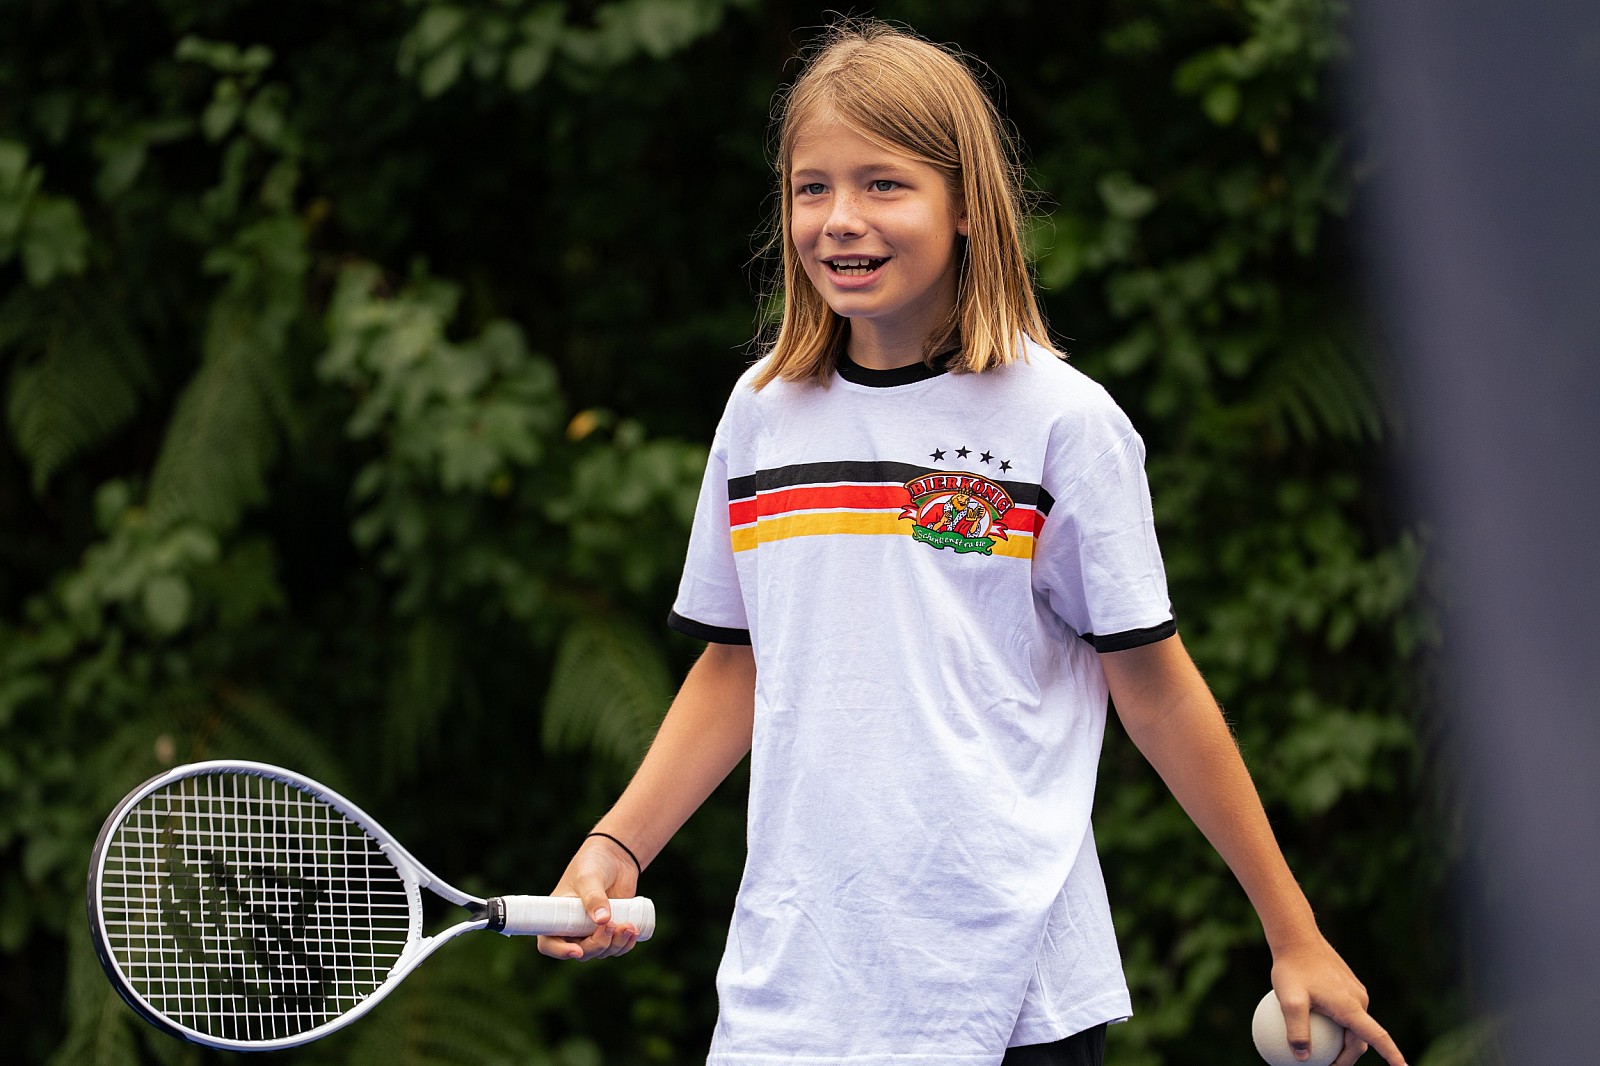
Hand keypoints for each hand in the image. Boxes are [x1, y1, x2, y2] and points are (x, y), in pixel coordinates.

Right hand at [534, 834, 642, 961]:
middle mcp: (572, 929)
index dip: (560, 952)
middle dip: (598, 944)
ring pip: (601, 952)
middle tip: (611, 925)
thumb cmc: (592, 864)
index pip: (549, 943)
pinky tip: (634, 931)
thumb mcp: (589, 877)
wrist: (615, 858)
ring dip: (616, 944)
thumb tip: (603, 920)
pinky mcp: (610, 931)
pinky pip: (617, 948)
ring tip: (628, 925)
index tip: (577, 950)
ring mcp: (592, 932)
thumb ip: (594, 897)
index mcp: (556, 916)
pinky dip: (626, 944)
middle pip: (581, 952)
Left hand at [1270, 936, 1405, 1065]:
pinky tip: (1315, 1027)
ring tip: (1322, 1053)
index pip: (1378, 1038)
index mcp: (1350, 1007)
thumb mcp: (1287, 1000)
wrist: (1296, 936)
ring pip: (1354, 1026)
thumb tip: (1302, 1058)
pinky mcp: (1346, 986)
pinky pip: (1346, 1012)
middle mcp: (1358, 1000)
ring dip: (1343, 1043)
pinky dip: (1337, 1026)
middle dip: (1348, 1059)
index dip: (1392, 1056)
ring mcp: (1354, 992)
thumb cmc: (1291, 967)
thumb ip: (1296, 1030)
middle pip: (1360, 1040)